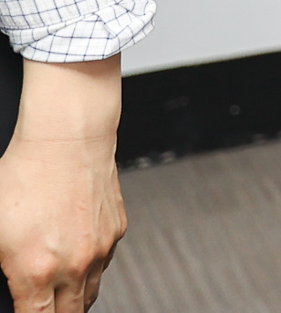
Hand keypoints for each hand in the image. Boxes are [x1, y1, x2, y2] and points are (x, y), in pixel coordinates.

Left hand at [0, 59, 123, 312]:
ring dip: (74, 298)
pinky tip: (74, 253)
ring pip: (90, 293)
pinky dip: (90, 267)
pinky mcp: (116, 230)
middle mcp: (75, 265)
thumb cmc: (26, 174)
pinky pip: (104, 263)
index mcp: (38, 271)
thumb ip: (3, 267)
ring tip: (58, 292)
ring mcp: (100, 248)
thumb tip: (12, 282)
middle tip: (43, 307)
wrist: (68, 138)